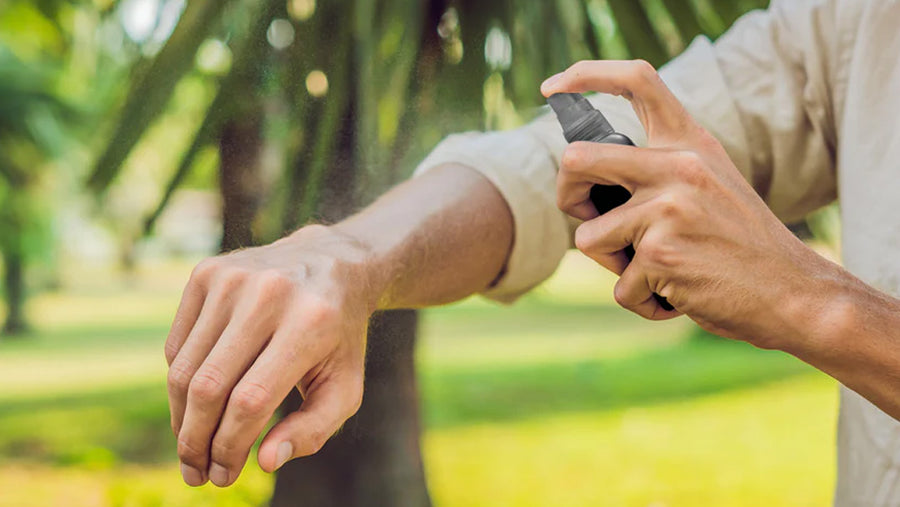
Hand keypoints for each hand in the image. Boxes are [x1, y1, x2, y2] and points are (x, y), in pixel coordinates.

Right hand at [165, 225, 374, 486]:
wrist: (330, 263)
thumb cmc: (338, 338)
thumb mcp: (345, 385)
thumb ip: (314, 429)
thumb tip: (266, 462)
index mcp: (310, 323)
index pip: (251, 400)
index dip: (230, 447)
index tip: (223, 477)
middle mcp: (268, 294)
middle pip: (210, 387)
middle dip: (196, 441)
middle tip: (197, 474)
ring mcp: (232, 279)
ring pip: (185, 369)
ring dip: (181, 420)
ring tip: (191, 449)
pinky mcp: (206, 273)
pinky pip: (178, 346)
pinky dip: (181, 383)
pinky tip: (198, 404)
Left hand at [541, 60, 838, 346]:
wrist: (794, 292)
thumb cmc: (741, 245)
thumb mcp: (709, 184)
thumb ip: (657, 171)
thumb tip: (582, 173)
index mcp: (689, 143)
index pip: (637, 80)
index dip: (585, 75)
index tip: (553, 89)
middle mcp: (677, 166)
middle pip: (576, 160)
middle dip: (567, 197)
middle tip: (592, 217)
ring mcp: (667, 209)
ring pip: (589, 238)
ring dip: (614, 265)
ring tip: (659, 270)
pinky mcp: (661, 255)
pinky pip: (620, 288)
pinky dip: (643, 301)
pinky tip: (680, 295)